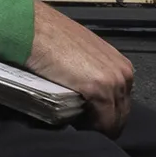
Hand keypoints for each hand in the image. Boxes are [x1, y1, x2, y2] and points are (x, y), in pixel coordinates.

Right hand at [26, 0, 132, 134]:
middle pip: (121, 113)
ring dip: (95, 125)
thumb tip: (84, 91)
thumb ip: (89, 71)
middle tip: (79, 122)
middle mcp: (124, 74)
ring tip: (74, 122)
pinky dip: (90, 128)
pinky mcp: (99, 90)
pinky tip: (74, 123)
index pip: (121, 102)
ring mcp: (114, 82)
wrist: (31, 28)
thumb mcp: (79, 53)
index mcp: (121, 65)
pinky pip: (103, 123)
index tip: (87, 116)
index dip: (104, 112)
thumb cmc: (49, 36)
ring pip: (114, 121)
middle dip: (101, 121)